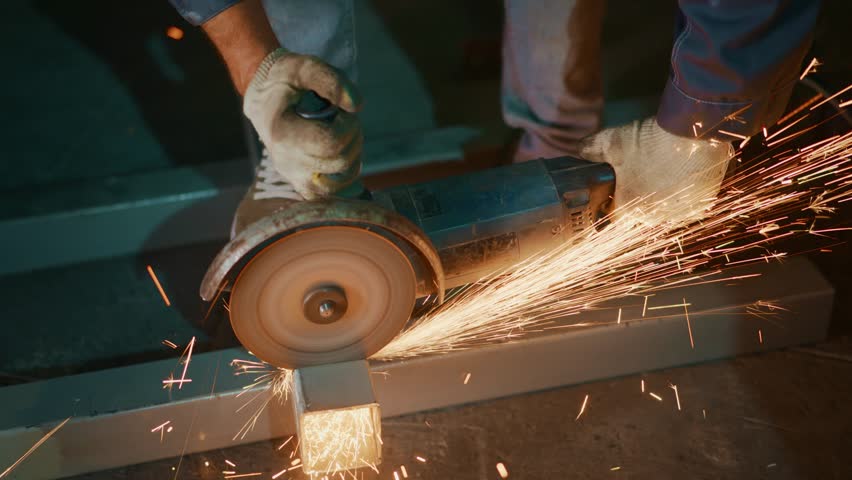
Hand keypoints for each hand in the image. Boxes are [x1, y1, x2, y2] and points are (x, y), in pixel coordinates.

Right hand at [243, 49, 362, 199]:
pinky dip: (345, 177)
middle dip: (353, 139)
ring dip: (352, 157)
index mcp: (282, 133)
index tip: (343, 111)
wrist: (264, 99)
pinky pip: (331, 195)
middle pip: (339, 163)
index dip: (348, 126)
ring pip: (339, 182)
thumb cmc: (286, 81)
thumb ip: (332, 81)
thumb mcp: (305, 67)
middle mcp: (285, 161)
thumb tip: (356, 105)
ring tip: (342, 136)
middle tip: (345, 120)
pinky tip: (343, 154)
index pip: (330, 143)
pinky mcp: (302, 185)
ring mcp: (293, 177)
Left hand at [579, 117, 731, 223]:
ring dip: (661, 198)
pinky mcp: (700, 206)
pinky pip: (687, 207)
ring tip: (663, 173)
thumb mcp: (613, 140)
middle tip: (640, 175)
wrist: (694, 132)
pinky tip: (681, 177)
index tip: (609, 198)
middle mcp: (653, 217)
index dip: (608, 207)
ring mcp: (678, 214)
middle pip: (639, 214)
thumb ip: (590, 148)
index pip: (611, 219)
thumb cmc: (651, 139)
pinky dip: (684, 195)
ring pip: (664, 211)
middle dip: (637, 198)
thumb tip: (579, 150)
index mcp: (628, 207)